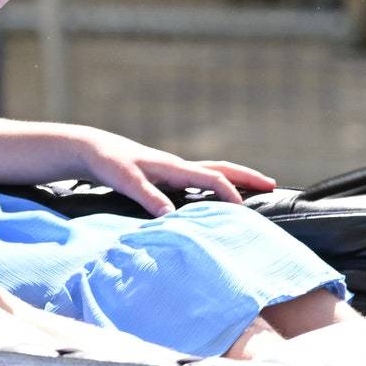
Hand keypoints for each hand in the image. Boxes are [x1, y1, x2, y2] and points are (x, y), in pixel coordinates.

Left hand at [73, 127, 275, 217]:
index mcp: (173, 166)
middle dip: (246, 176)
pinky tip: (217, 197)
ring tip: (254, 191)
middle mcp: (178, 166)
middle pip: (221, 168)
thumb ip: (148, 197)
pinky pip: (199, 180)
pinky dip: (216, 185)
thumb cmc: (109, 163)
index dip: (229, 193)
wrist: (93, 149)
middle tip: (272, 185)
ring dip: (234, 179)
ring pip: (212, 172)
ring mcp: (173, 170)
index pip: (211, 177)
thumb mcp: (126, 181)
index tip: (243, 210)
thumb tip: (171, 216)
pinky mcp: (166, 176)